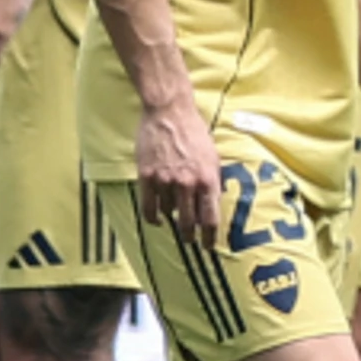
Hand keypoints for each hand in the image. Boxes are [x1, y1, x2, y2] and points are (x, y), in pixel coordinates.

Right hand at [133, 97, 220, 241]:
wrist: (169, 113)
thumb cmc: (194, 134)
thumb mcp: (213, 157)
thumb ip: (212, 181)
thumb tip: (212, 203)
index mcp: (208, 179)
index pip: (210, 218)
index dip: (209, 237)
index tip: (208, 247)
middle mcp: (187, 184)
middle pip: (189, 222)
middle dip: (190, 236)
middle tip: (190, 241)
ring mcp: (166, 181)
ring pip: (168, 213)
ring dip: (172, 218)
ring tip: (174, 217)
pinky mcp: (147, 177)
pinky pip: (149, 206)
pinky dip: (153, 217)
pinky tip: (157, 220)